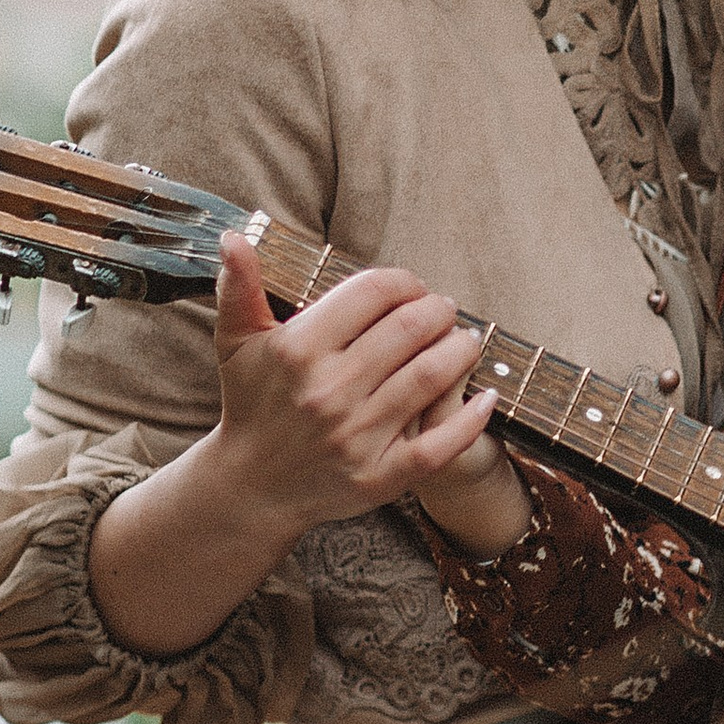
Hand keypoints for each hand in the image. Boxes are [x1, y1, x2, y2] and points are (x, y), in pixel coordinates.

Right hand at [207, 235, 526, 550]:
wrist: (251, 485)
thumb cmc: (251, 402)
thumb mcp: (237, 342)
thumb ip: (239, 287)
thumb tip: (236, 237)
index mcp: (297, 349)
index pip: (372, 292)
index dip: (403, 280)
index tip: (410, 287)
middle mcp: (328, 391)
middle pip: (410, 327)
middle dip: (438, 309)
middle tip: (444, 309)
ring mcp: (356, 436)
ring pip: (431, 375)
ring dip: (461, 349)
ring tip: (465, 340)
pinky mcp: (378, 476)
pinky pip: (440, 445)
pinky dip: (471, 418)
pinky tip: (487, 396)